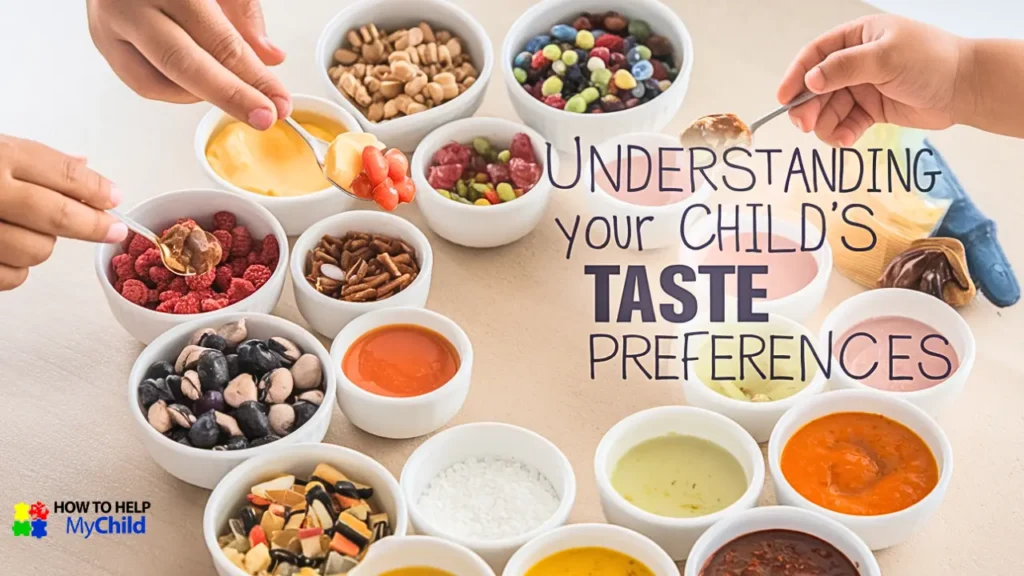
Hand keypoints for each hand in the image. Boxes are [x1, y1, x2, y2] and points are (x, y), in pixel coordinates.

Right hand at [0, 136, 126, 289]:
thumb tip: (82, 165)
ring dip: (44, 245)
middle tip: (114, 228)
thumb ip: (32, 159)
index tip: (116, 199)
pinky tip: (9, 252)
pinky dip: (18, 269)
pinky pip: (13, 276)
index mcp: (0, 156)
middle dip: (93, 225)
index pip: (65, 174)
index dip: (98, 190)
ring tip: (28, 230)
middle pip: (60, 216)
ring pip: (38, 250)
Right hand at [87, 0, 290, 129]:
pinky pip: (140, 81)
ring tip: (230, 89)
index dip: (253, 77)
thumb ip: (243, 11)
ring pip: (156, 83)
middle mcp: (129, 5)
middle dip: (230, 96)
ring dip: (200, 95)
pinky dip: (175, 89)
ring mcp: (108, 24)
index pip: (218, 40)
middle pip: (183, 64)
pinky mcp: (101, 40)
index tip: (279, 101)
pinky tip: (199, 82)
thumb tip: (269, 58)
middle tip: (263, 116)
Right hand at [777, 14, 967, 146]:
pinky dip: (841, 133)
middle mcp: (856, 61)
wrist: (966, 88)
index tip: (783, 99)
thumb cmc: (930, 61)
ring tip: (836, 137)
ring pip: (829, 108)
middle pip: (817, 86)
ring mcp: (863, 86)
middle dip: (809, 107)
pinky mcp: (872, 110)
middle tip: (804, 126)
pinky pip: (845, 123)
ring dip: (825, 124)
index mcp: (857, 38)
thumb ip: (845, 67)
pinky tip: (847, 140)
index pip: (815, 55)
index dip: (796, 76)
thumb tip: (810, 80)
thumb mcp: (885, 57)